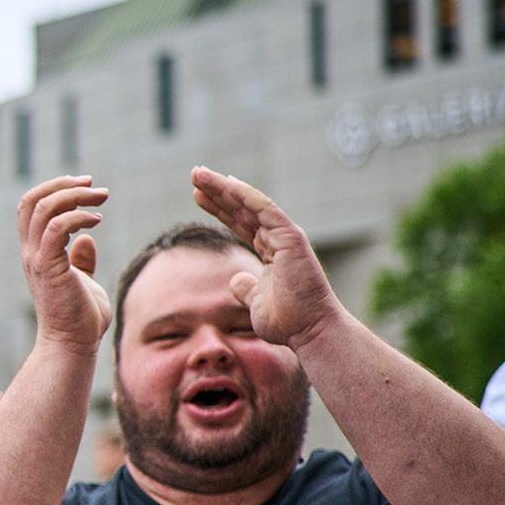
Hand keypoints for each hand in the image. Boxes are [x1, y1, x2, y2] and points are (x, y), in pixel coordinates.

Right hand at [18, 176, 112, 354]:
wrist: (73, 345)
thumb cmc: (80, 319)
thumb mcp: (83, 281)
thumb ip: (81, 260)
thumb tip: (87, 240)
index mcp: (35, 253)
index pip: (31, 207)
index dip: (55, 189)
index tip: (85, 187)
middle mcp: (31, 253)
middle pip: (32, 201)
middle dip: (62, 184)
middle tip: (92, 184)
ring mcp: (37, 260)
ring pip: (44, 208)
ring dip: (74, 196)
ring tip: (101, 198)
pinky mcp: (50, 267)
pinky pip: (58, 227)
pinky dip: (78, 216)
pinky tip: (97, 220)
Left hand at [190, 167, 344, 349]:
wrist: (309, 331)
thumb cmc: (288, 321)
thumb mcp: (255, 302)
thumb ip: (245, 289)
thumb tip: (233, 280)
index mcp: (270, 251)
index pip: (240, 222)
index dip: (219, 207)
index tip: (196, 195)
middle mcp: (277, 239)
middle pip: (241, 209)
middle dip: (217, 191)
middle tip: (194, 174)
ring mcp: (285, 236)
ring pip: (250, 204)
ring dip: (224, 187)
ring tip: (199, 174)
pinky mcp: (290, 238)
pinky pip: (266, 210)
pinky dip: (247, 195)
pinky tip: (227, 184)